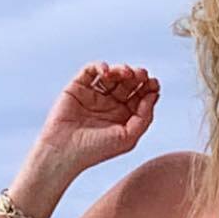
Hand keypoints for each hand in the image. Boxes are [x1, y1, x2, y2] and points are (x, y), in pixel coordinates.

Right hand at [35, 61, 159, 170]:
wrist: (64, 151)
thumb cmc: (96, 150)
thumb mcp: (128, 138)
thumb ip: (144, 117)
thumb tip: (153, 95)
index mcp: (124, 117)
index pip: (140, 97)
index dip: (149, 88)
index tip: (154, 84)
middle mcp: (110, 105)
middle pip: (128, 83)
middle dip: (137, 77)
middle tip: (142, 74)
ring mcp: (94, 95)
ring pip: (113, 75)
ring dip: (121, 70)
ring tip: (127, 72)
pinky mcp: (78, 87)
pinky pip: (91, 70)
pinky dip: (100, 67)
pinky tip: (107, 72)